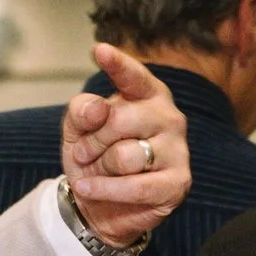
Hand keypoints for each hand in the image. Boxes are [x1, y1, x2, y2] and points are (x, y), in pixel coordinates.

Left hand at [61, 44, 192, 246]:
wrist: (101, 204)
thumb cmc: (94, 157)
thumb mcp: (77, 130)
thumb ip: (82, 111)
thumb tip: (96, 110)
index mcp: (148, 94)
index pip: (133, 77)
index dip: (118, 65)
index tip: (100, 50)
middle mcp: (168, 116)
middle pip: (119, 120)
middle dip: (91, 141)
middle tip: (84, 153)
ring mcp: (178, 149)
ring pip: (125, 155)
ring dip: (100, 168)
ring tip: (99, 172)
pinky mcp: (179, 182)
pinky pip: (134, 186)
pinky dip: (104, 189)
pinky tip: (89, 188)